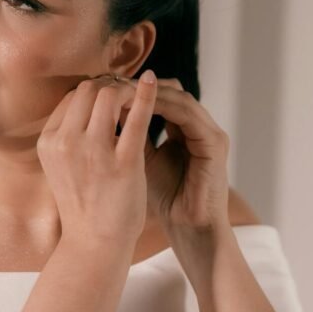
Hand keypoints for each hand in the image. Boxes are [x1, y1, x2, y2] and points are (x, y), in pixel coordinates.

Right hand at [36, 73, 158, 246]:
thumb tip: (86, 102)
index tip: (111, 96)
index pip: (72, 97)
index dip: (94, 92)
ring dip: (126, 90)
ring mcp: (94, 152)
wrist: (94, 244)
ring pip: (110, 95)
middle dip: (110, 86)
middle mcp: (66, 142)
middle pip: (90, 90)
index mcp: (49, 142)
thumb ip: (69, 135)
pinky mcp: (124, 163)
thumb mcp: (61, 166)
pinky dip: (146, 94)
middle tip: (127, 92)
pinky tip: (153, 82)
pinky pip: (137, 116)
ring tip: (139, 93)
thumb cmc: (84, 204)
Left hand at [105, 75, 231, 237]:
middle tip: (110, 83)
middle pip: (169, 89)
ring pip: (178, 96)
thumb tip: (98, 112)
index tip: (102, 88)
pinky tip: (140, 106)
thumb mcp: (138, 161)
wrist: (189, 228)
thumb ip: (127, 135)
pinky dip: (164, 106)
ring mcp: (209, 131)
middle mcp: (198, 125)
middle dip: (138, 86)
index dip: (130, 90)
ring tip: (122, 92)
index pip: (158, 96)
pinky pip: (188, 114)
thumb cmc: (163, 198)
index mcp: (182, 128)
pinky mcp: (215, 142)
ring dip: (149, 92)